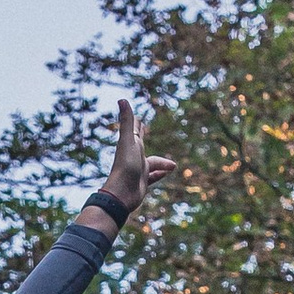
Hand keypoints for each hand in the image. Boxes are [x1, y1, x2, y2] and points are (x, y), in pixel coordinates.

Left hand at [93, 95, 173, 214]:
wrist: (121, 195)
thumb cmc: (124, 167)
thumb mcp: (128, 141)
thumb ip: (127, 121)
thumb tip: (122, 99)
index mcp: (131, 145)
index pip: (134, 130)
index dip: (136, 122)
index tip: (136, 115)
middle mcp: (134, 156)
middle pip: (139, 142)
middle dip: (142, 134)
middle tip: (144, 126)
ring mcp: (138, 170)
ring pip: (152, 162)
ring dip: (162, 162)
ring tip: (173, 164)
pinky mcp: (142, 183)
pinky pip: (154, 177)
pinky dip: (161, 174)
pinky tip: (168, 174)